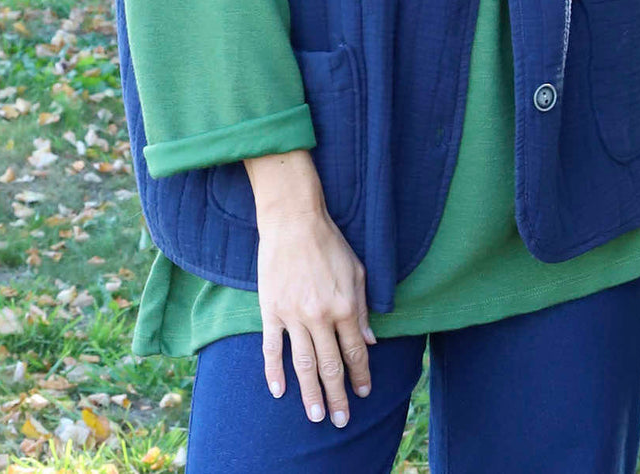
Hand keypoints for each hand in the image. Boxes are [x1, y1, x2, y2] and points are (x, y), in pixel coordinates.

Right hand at [245, 151, 374, 427]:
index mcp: (345, 305)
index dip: (361, 374)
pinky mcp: (271, 310)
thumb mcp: (356, 271)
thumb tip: (369, 342)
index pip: (355, 351)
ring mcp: (293, 315)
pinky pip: (272, 348)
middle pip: (330, 365)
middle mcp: (320, 315)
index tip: (364, 393)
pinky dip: (274, 372)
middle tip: (341, 420)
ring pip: (303, 364)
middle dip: (338, 395)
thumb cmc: (329, 242)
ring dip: (311, 393)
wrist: (293, 220)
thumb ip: (363, 308)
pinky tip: (278, 392)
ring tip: (315, 415)